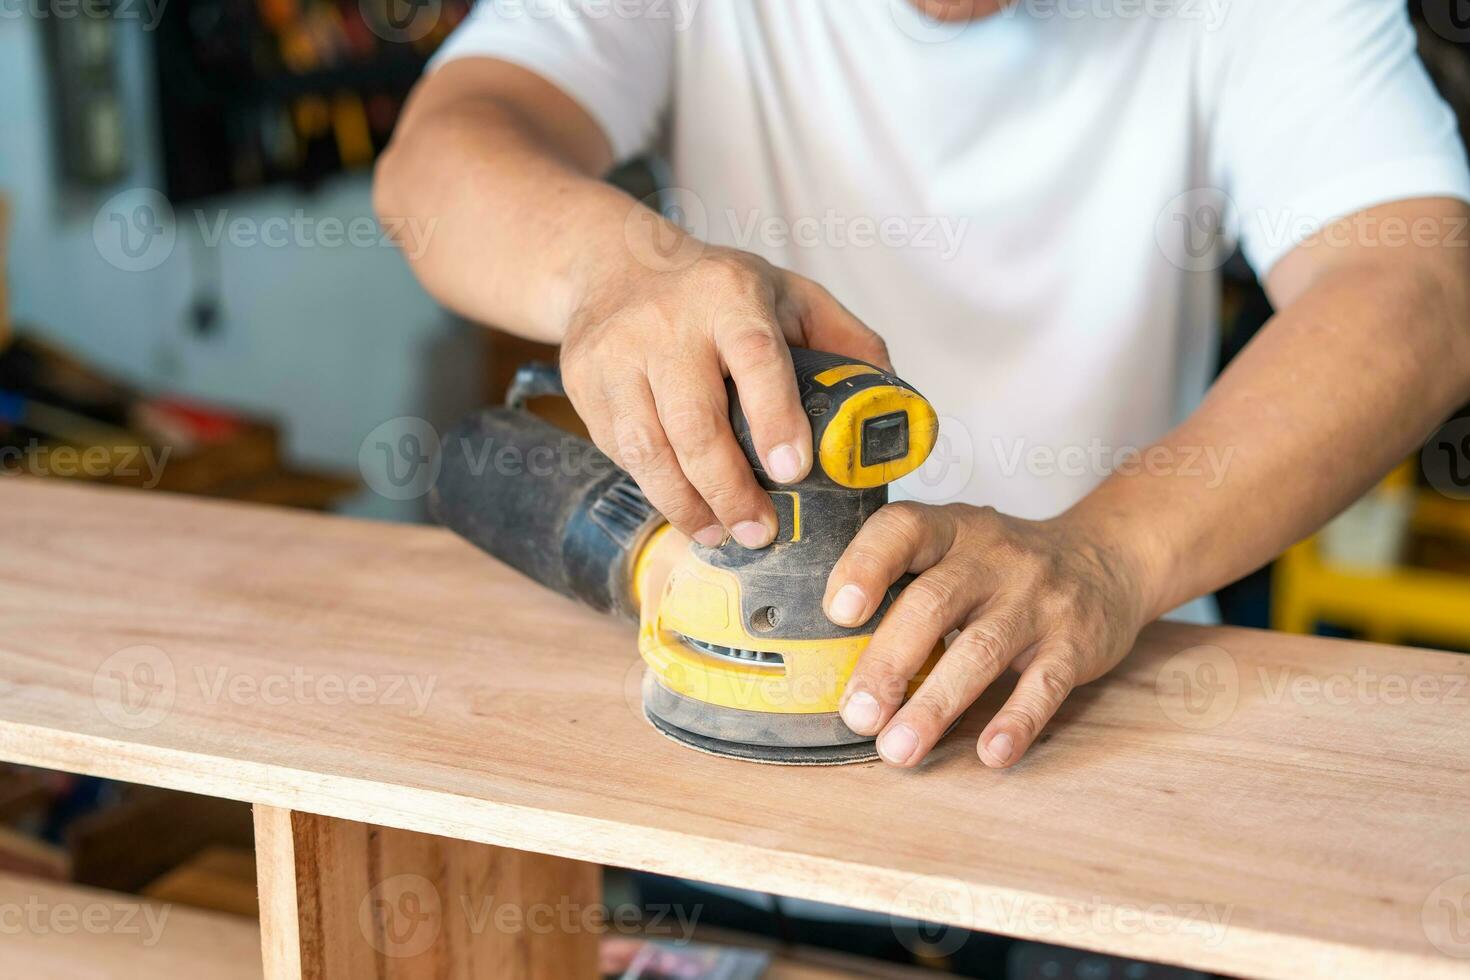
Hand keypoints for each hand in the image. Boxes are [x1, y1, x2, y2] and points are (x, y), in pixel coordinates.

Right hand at [561, 246, 888, 548]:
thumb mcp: (788, 294)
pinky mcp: (583, 381)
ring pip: (647, 447)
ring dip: (687, 503)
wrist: (611, 264)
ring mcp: (617, 352)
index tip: (793, 471)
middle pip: (694, 420)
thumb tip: (894, 406)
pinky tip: (686, 507)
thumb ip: (847, 341)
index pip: (756, 357)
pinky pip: (619, 450)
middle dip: (729, 489)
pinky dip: (654, 488)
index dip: (775, 417)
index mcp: (730, 294)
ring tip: (721, 533)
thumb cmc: (717, 290)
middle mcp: (667, 320)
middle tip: (760, 531)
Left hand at [824, 503, 1156, 767]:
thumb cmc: (1004, 565)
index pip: (902, 530)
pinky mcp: (1075, 642)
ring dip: (935, 705)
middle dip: (888, 663)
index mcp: (951, 529)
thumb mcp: (956, 547)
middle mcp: (992, 557)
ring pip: (980, 650)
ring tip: (898, 749)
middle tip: (857, 714)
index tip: (837, 613)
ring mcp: (1036, 599)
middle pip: (932, 605)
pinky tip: (990, 753)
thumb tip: (828, 655)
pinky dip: (1016, 720)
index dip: (865, 566)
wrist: (1107, 557)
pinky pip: (1045, 684)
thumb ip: (904, 583)